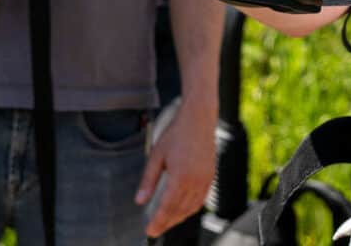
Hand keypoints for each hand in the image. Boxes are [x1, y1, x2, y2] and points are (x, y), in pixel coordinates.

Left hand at [138, 98, 216, 236]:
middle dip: (167, 223)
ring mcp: (205, 180)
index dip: (158, 222)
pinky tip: (182, 210)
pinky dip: (190, 209)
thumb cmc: (177, 133)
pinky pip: (201, 200)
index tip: (150, 231)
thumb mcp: (156, 156)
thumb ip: (148, 181)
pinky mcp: (211, 177)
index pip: (167, 208)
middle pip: (179, 211)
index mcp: (180, 177)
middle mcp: (195, 181)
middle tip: (155, 230)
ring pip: (191, 208)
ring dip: (178, 218)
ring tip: (167, 222)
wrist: (198, 119)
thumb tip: (140, 200)